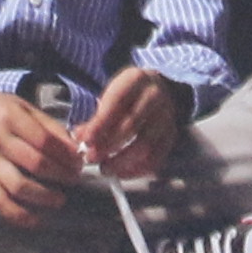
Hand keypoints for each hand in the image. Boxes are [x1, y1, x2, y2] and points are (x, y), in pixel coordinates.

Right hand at [0, 82, 84, 222]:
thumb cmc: (1, 110)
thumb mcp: (26, 108)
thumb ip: (51, 128)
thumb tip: (76, 152)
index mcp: (10, 118)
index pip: (44, 140)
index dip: (65, 154)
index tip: (79, 162)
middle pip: (34, 163)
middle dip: (60, 174)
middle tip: (74, 179)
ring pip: (17, 185)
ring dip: (43, 196)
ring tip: (59, 199)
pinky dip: (17, 214)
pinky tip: (35, 219)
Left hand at [79, 66, 184, 182]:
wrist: (156, 88)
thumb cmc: (126, 95)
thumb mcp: (110, 95)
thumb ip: (95, 117)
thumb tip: (79, 139)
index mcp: (136, 80)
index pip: (116, 104)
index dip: (99, 125)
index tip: (84, 141)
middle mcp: (155, 97)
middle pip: (131, 126)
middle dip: (108, 145)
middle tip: (90, 158)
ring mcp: (167, 117)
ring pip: (146, 144)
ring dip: (122, 161)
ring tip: (105, 168)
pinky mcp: (171, 135)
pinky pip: (157, 157)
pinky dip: (138, 169)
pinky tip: (122, 173)